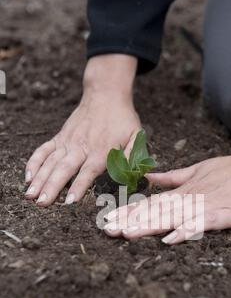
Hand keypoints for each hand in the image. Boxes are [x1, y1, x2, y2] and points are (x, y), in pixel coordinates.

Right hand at [25, 55, 139, 205]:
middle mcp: (81, 146)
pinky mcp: (60, 137)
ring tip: (31, 195)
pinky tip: (28, 177)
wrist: (106, 94)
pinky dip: (34, 162)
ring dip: (40, 179)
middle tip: (42, 202)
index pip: (88, 171)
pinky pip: (43, 150)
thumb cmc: (123, 120)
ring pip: (51, 162)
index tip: (69, 201)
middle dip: (52, 187)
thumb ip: (132, 157)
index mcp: (101, 150)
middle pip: (64, 168)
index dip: (78, 186)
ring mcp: (68, 141)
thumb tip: (133, 176)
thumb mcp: (136, 136)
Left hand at [104, 124, 230, 243]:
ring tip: (127, 234)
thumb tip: (149, 180)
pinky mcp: (226, 214)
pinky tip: (170, 238)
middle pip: (157, 211)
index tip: (108, 221)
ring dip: (150, 225)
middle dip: (131, 222)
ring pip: (174, 217)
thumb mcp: (199, 171)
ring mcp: (208, 206)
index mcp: (184, 192)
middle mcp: (191, 198)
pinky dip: (186, 230)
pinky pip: (203, 223)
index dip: (129, 212)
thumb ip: (173, 178)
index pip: (152, 203)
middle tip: (107, 231)